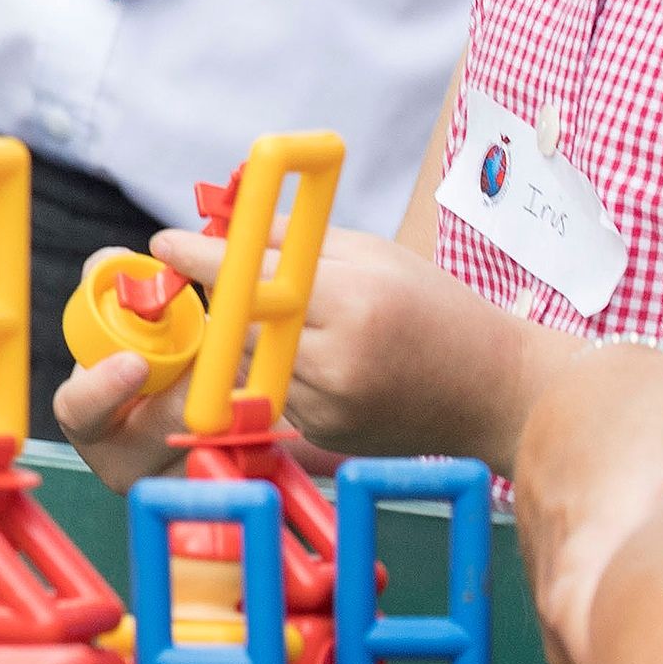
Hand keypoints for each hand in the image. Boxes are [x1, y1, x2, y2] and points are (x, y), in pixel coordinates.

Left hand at [52, 225, 547, 483]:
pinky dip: (281, 373)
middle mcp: (337, 361)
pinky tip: (326, 363)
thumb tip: (223, 226)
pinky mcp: (327, 437)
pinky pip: (275, 393)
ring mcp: (331, 408)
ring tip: (303, 325)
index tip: (165, 244)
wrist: (498, 391)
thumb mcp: (371, 253)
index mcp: (352, 303)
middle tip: (238, 283)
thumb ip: (293, 240)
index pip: (253, 278)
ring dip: (254, 339)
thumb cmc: (436, 308)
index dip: (202, 259)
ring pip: (250, 361)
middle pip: (239, 324)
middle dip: (231, 302)